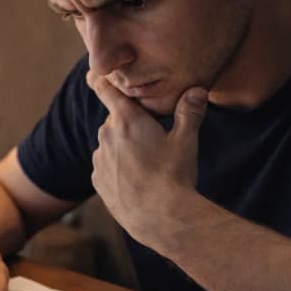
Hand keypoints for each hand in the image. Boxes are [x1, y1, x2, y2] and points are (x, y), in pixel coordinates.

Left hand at [86, 72, 207, 250]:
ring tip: (148, 165)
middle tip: (154, 139)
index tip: (92, 73)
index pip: (106, 90)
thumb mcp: (186, 141)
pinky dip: (117, 168)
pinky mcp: (97, 181)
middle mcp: (106, 136)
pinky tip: (137, 180)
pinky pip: (106, 166)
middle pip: (116, 121)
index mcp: (126, 120)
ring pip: (111, 144)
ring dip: (124, 148)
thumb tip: (197, 90)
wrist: (160, 218)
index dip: (100, 80)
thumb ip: (189, 112)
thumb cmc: (174, 175)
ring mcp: (99, 159)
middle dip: (131, 125)